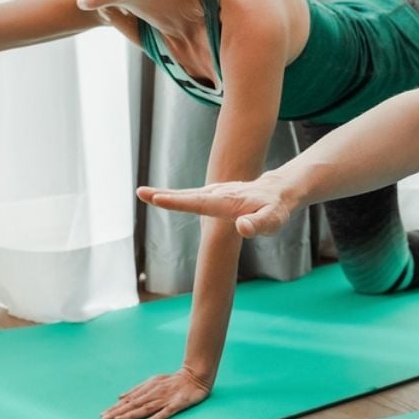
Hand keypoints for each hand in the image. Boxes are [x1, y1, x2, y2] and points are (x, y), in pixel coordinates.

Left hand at [101, 367, 211, 418]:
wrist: (196, 375)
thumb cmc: (173, 381)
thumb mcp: (153, 381)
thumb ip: (138, 390)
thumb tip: (121, 396)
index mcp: (148, 388)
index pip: (129, 400)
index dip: (116, 408)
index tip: (103, 415)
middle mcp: (155, 393)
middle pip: (134, 404)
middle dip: (118, 412)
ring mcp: (166, 398)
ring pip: (146, 408)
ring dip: (132, 414)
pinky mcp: (179, 403)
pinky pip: (168, 410)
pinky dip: (159, 415)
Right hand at [136, 171, 296, 237]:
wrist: (278, 191)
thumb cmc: (276, 209)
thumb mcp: (273, 220)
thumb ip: (258, 224)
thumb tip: (242, 227)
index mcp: (227, 202)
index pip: (200, 203)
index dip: (178, 203)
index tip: (159, 199)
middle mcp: (218, 194)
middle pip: (187, 196)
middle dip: (163, 196)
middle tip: (140, 193)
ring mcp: (214, 192)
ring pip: (187, 194)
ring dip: (164, 195)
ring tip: (143, 194)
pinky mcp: (213, 195)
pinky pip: (191, 196)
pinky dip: (174, 196)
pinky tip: (160, 197)